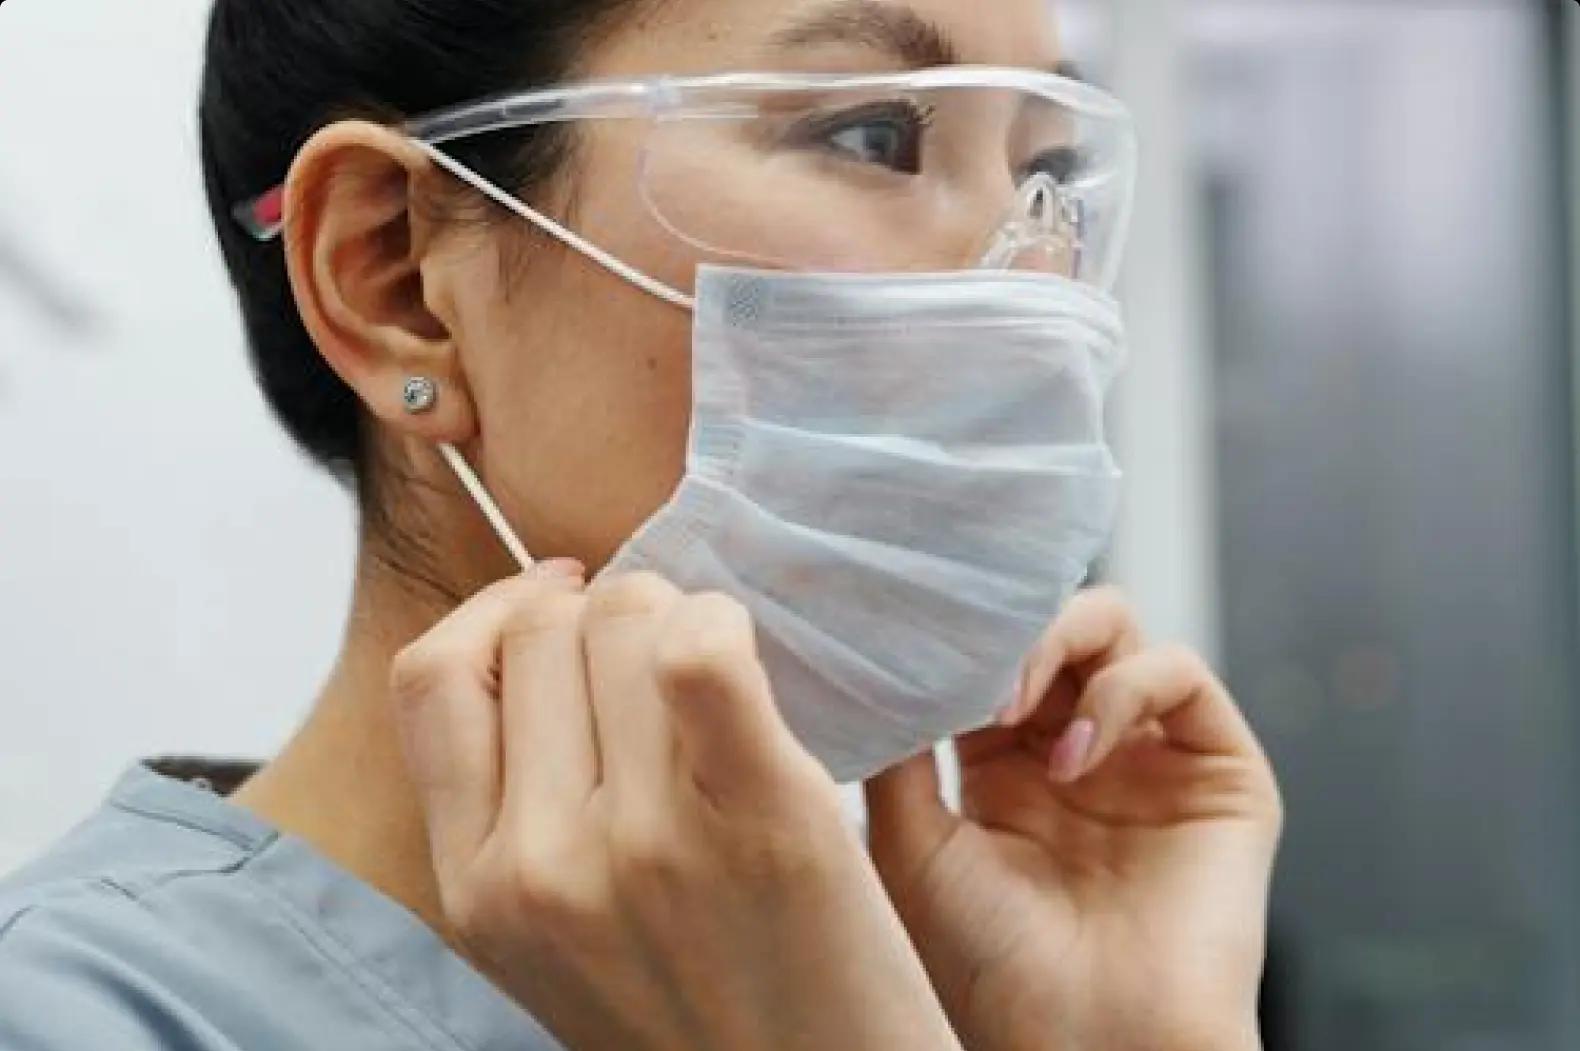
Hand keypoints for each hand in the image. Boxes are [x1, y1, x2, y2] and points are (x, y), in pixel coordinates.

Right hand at [391, 563, 961, 1050]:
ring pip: (626, 616)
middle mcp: (541, 865)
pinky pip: (702, 655)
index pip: (434, 678)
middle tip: (661, 651)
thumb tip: (541, 632)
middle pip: (541, 629)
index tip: (557, 606)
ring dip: (675, 612)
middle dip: (601, 610)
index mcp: (476, 890)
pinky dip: (722, 623)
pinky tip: (752, 655)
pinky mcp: (760, 818)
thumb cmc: (700, 1014)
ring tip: (715, 670)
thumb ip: (518, 810)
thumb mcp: (557, 935)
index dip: (497, 615)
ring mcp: (646, 841)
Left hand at [864, 587, 1281, 1050]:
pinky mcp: (1218, 770)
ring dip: (1057, 643)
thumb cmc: (991, 970)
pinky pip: (1180, 673)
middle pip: (1049, 629)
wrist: (1088, 1045)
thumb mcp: (911, 848)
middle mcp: (1077, 754)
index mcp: (1003, 771)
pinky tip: (1074, 757)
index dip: (952, 638)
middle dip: (1006, 630)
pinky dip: (1122, 689)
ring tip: (1012, 706)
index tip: (909, 627)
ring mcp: (1149, 758)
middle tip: (968, 666)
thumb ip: (898, 752)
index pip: (986, 659)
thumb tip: (878, 664)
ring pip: (1115, 629)